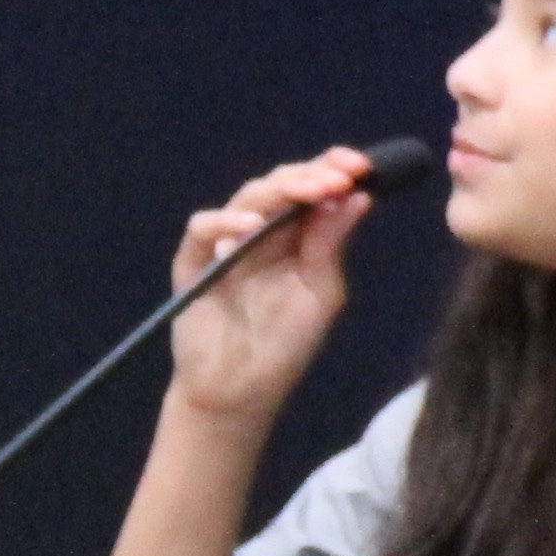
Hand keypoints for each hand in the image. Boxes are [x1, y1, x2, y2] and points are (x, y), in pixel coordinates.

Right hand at [162, 148, 383, 421]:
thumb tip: (359, 196)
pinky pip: (202, 230)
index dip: (334, 169)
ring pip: (247, 198)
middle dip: (313, 175)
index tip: (363, 167)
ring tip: (313, 190)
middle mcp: (262, 230)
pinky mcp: (193, 261)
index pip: (313, 188)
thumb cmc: (286, 342)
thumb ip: (331, 245)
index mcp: (298, 234)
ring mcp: (226, 242)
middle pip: (283, 185)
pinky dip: (225, 222)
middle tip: (342, 176)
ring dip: (281, 190)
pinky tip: (253, 226)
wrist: (243, 388)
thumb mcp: (321, 292)